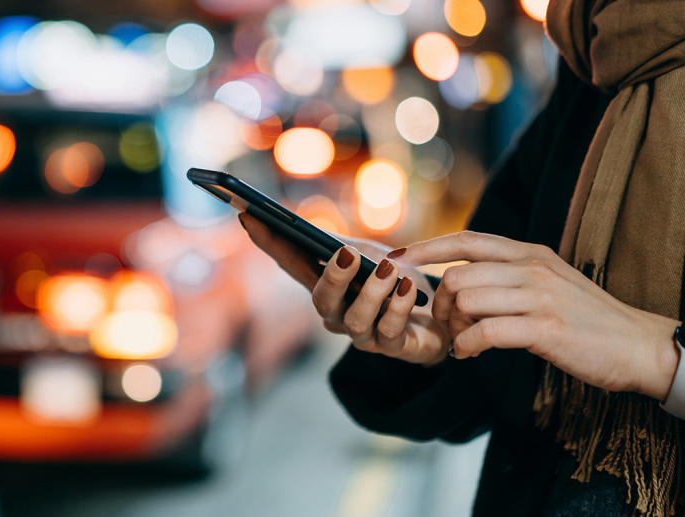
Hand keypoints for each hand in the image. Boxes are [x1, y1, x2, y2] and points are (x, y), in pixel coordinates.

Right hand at [239, 213, 449, 364]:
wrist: (444, 316)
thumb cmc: (398, 283)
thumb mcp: (371, 255)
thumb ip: (343, 248)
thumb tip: (314, 236)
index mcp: (326, 286)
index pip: (290, 263)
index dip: (268, 242)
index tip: (248, 216)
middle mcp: (337, 314)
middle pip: (321, 300)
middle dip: (332, 277)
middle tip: (346, 253)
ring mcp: (364, 334)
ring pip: (355, 320)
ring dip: (372, 292)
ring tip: (389, 270)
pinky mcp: (394, 348)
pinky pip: (390, 331)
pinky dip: (398, 307)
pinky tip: (407, 288)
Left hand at [393, 231, 681, 399]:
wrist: (637, 345)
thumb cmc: (586, 319)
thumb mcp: (547, 282)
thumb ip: (508, 275)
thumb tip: (461, 278)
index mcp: (529, 253)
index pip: (466, 240)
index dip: (426, 248)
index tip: (397, 258)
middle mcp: (531, 268)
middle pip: (458, 277)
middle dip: (440, 305)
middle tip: (447, 326)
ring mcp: (538, 297)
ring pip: (466, 301)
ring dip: (452, 327)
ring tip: (462, 341)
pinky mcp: (544, 329)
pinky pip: (484, 332)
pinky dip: (466, 346)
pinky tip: (469, 355)